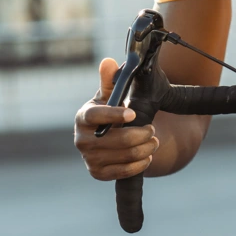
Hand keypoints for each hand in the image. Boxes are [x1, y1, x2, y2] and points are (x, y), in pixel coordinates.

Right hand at [74, 57, 160, 180]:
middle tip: (153, 129)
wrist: (102, 137)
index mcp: (82, 117)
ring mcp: (89, 158)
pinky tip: (148, 156)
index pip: (97, 116)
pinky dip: (140, 164)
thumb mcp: (107, 95)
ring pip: (126, 155)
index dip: (115, 115)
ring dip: (146, 148)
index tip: (134, 114)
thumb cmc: (107, 112)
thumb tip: (108, 62)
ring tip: (154, 141)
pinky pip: (124, 172)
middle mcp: (81, 139)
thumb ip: (108, 79)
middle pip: (119, 139)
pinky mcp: (97, 173)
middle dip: (142, 134)